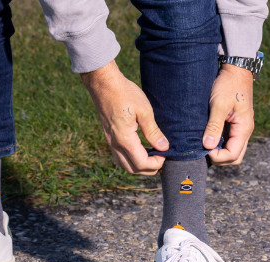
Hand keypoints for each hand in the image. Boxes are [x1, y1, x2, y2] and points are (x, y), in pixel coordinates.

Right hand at [81, 60, 167, 175]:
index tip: (165, 154)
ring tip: (151, 155)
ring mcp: (109, 141)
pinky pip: (119, 156)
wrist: (103, 83)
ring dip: (138, 165)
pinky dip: (130, 158)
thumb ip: (153, 131)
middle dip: (148, 169)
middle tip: (161, 158)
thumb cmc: (125, 93)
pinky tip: (140, 148)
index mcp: (125, 139)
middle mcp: (115, 144)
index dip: (156, 163)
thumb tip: (163, 147)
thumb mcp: (144, 111)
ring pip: (123, 164)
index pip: (142, 163)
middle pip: (132, 169)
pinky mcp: (108, 136)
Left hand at [204, 64, 254, 165]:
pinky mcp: (234, 124)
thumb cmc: (228, 84)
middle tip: (202, 150)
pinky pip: (228, 140)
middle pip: (234, 157)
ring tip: (203, 145)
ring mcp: (240, 128)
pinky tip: (206, 137)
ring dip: (218, 152)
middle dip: (219, 159)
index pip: (233, 155)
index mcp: (244, 128)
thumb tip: (208, 146)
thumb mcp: (219, 104)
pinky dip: (218, 144)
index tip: (203, 149)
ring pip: (231, 150)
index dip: (217, 157)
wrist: (235, 69)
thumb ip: (214, 126)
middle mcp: (244, 131)